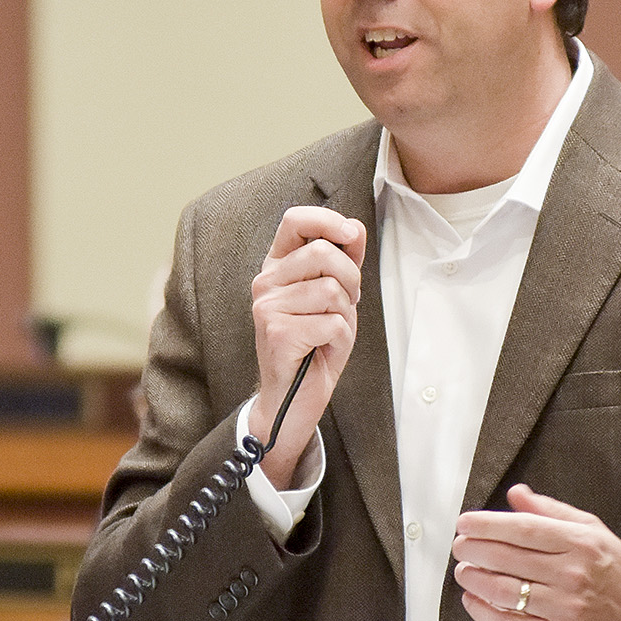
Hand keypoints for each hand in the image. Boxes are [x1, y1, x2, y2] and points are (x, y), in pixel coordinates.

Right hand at [252, 206, 365, 488]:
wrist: (294, 399)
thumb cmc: (314, 346)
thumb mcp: (335, 297)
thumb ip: (343, 261)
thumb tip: (354, 228)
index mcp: (276, 267)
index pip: (295, 221)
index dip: (328, 220)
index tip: (351, 234)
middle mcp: (265, 283)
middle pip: (323, 253)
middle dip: (351, 278)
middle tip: (347, 304)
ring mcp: (267, 308)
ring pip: (331, 290)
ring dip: (345, 314)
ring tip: (331, 330)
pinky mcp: (278, 333)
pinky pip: (332, 322)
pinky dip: (340, 339)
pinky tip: (323, 349)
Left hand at [452, 483, 620, 620]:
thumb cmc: (613, 571)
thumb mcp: (592, 530)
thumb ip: (551, 511)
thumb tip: (516, 494)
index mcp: (580, 543)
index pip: (523, 529)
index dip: (487, 525)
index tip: (465, 523)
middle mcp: (572, 574)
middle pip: (508, 558)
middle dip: (474, 550)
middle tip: (460, 546)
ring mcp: (565, 607)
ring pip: (506, 592)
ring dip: (475, 580)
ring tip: (463, 571)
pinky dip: (485, 614)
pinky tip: (473, 601)